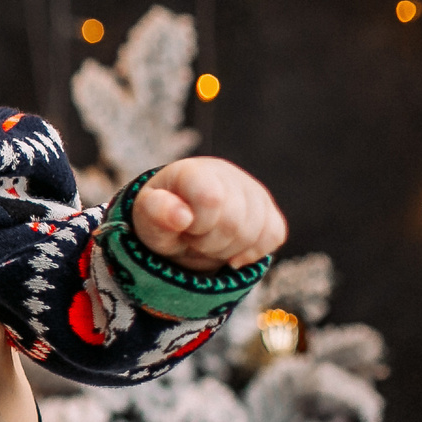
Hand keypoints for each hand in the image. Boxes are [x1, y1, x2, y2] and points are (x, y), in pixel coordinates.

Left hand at [132, 156, 285, 270]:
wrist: (178, 222)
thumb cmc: (161, 218)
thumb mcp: (146, 218)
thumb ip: (156, 213)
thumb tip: (181, 216)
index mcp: (194, 170)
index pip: (212, 199)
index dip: (199, 224)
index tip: (185, 227)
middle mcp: (227, 173)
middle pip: (236, 222)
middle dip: (210, 243)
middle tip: (194, 238)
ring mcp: (252, 190)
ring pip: (258, 231)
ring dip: (229, 250)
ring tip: (208, 241)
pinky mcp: (268, 208)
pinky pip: (275, 235)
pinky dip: (253, 251)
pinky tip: (231, 250)